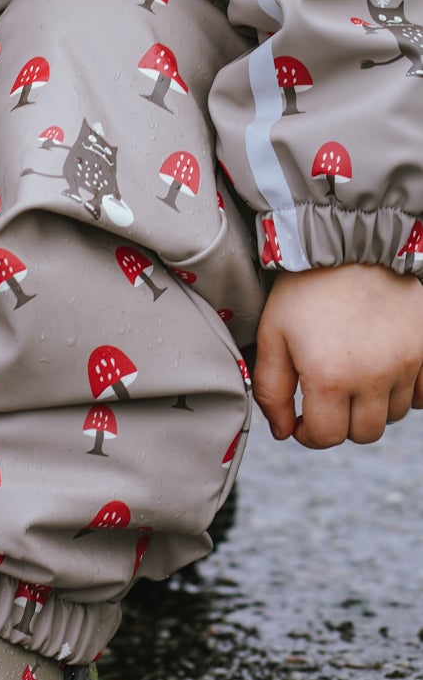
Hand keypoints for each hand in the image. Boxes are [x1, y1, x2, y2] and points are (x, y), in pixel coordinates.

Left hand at [253, 263, 422, 447]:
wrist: (351, 242)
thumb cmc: (306, 287)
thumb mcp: (272, 334)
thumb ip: (272, 389)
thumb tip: (282, 431)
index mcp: (329, 376)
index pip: (325, 436)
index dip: (307, 433)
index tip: (301, 418)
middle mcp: (373, 376)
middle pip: (363, 433)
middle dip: (341, 423)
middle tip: (327, 398)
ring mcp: (406, 364)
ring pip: (392, 416)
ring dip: (371, 407)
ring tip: (352, 374)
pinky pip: (420, 396)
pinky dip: (403, 392)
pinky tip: (382, 370)